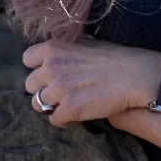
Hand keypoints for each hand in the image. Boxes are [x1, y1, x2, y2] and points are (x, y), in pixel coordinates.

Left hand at [23, 36, 159, 124]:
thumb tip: (53, 51)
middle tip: (59, 92)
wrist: (133, 75)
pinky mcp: (70, 109)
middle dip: (43, 89)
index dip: (38, 69)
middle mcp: (51, 67)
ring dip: (51, 106)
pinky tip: (74, 115)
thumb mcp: (83, 40)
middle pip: (30, 85)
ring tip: (66, 105)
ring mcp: (59, 89)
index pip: (27, 60)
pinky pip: (54, 120)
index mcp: (52, 48)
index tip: (49, 74)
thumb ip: (64, 46)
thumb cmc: (112, 57)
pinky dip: (63, 120)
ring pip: (38, 104)